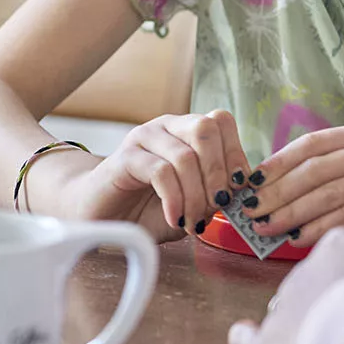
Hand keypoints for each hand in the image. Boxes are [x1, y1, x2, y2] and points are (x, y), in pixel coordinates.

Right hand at [38, 110, 252, 240]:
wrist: (104, 218)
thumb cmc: (148, 209)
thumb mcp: (192, 202)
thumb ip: (215, 194)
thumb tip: (239, 194)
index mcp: (185, 130)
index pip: (221, 121)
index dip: (235, 153)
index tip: (238, 190)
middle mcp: (165, 126)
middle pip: (206, 129)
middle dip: (219, 172)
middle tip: (218, 207)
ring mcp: (143, 138)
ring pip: (185, 156)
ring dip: (197, 196)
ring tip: (193, 222)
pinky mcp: (125, 158)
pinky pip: (161, 172)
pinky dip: (175, 199)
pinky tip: (174, 218)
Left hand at [239, 120, 343, 252]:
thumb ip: (337, 172)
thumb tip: (278, 192)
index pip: (312, 143)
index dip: (278, 162)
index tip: (251, 182)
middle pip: (314, 168)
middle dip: (276, 191)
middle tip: (249, 211)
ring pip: (326, 192)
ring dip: (290, 212)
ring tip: (265, 228)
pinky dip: (317, 227)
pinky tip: (297, 239)